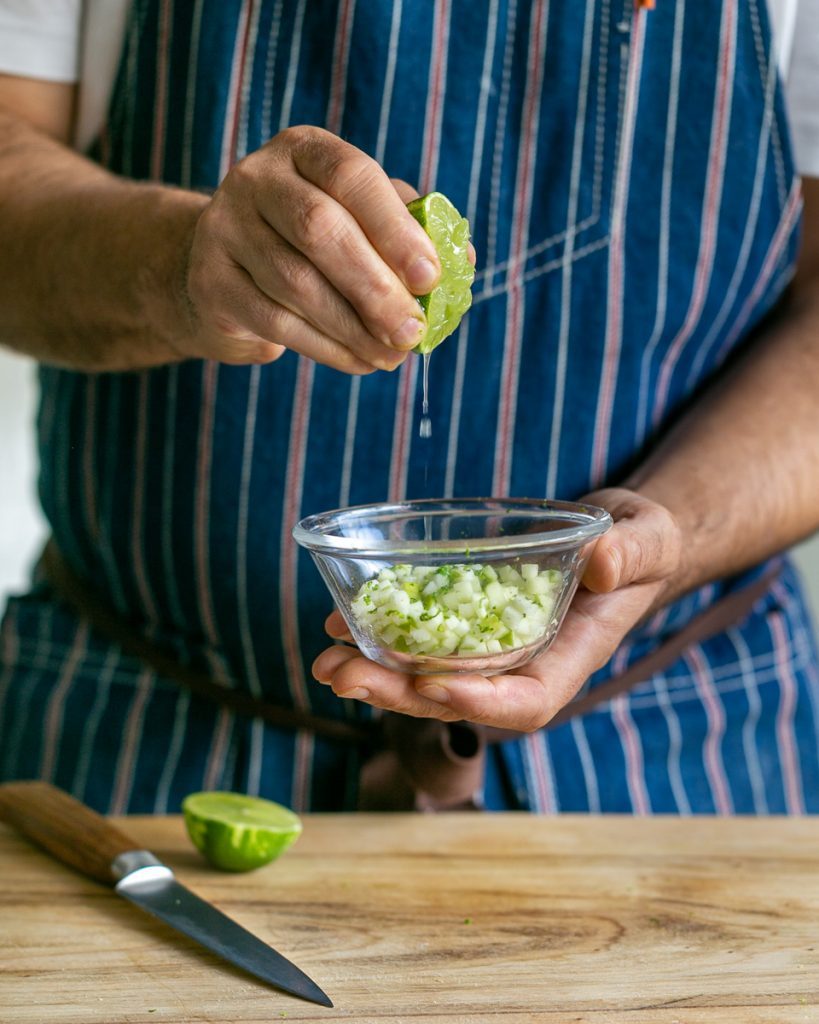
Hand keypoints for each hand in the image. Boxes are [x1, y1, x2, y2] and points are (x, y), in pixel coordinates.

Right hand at [176, 126, 442, 370]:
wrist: (223, 272)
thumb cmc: (310, 245)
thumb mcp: (357, 221)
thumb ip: (407, 231)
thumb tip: (462, 262)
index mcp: (303, 151)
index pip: (352, 175)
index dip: (395, 228)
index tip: (430, 277)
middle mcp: (257, 179)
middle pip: (319, 229)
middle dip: (375, 287)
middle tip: (412, 330)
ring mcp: (225, 228)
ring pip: (297, 283)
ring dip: (354, 328)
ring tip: (392, 355)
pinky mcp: (211, 282)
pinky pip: (277, 321)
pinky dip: (328, 348)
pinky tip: (359, 361)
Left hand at [312, 490, 681, 731]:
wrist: (617, 540)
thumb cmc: (640, 545)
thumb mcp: (650, 541)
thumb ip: (633, 552)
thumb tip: (603, 561)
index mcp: (570, 657)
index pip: (526, 702)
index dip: (478, 703)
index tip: (432, 685)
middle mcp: (524, 662)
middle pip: (457, 697)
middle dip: (397, 693)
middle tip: (340, 674)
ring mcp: (492, 645)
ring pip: (428, 674)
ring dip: (374, 670)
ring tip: (324, 656)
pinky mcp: (469, 619)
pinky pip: (421, 637)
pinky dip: (380, 632)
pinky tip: (338, 619)